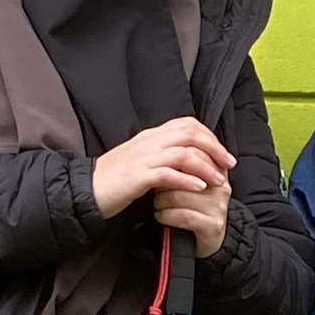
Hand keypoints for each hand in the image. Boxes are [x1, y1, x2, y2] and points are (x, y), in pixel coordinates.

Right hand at [89, 118, 236, 248]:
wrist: (85, 190)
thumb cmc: (114, 180)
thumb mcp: (140, 161)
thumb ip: (161, 155)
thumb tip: (186, 157)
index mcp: (150, 136)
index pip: (187, 124)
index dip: (209, 136)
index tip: (222, 154)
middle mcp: (149, 142)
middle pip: (190, 134)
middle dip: (214, 148)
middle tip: (228, 165)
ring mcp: (143, 158)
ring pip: (183, 153)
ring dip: (206, 166)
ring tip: (218, 181)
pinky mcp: (137, 176)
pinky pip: (168, 173)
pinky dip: (187, 179)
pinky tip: (199, 188)